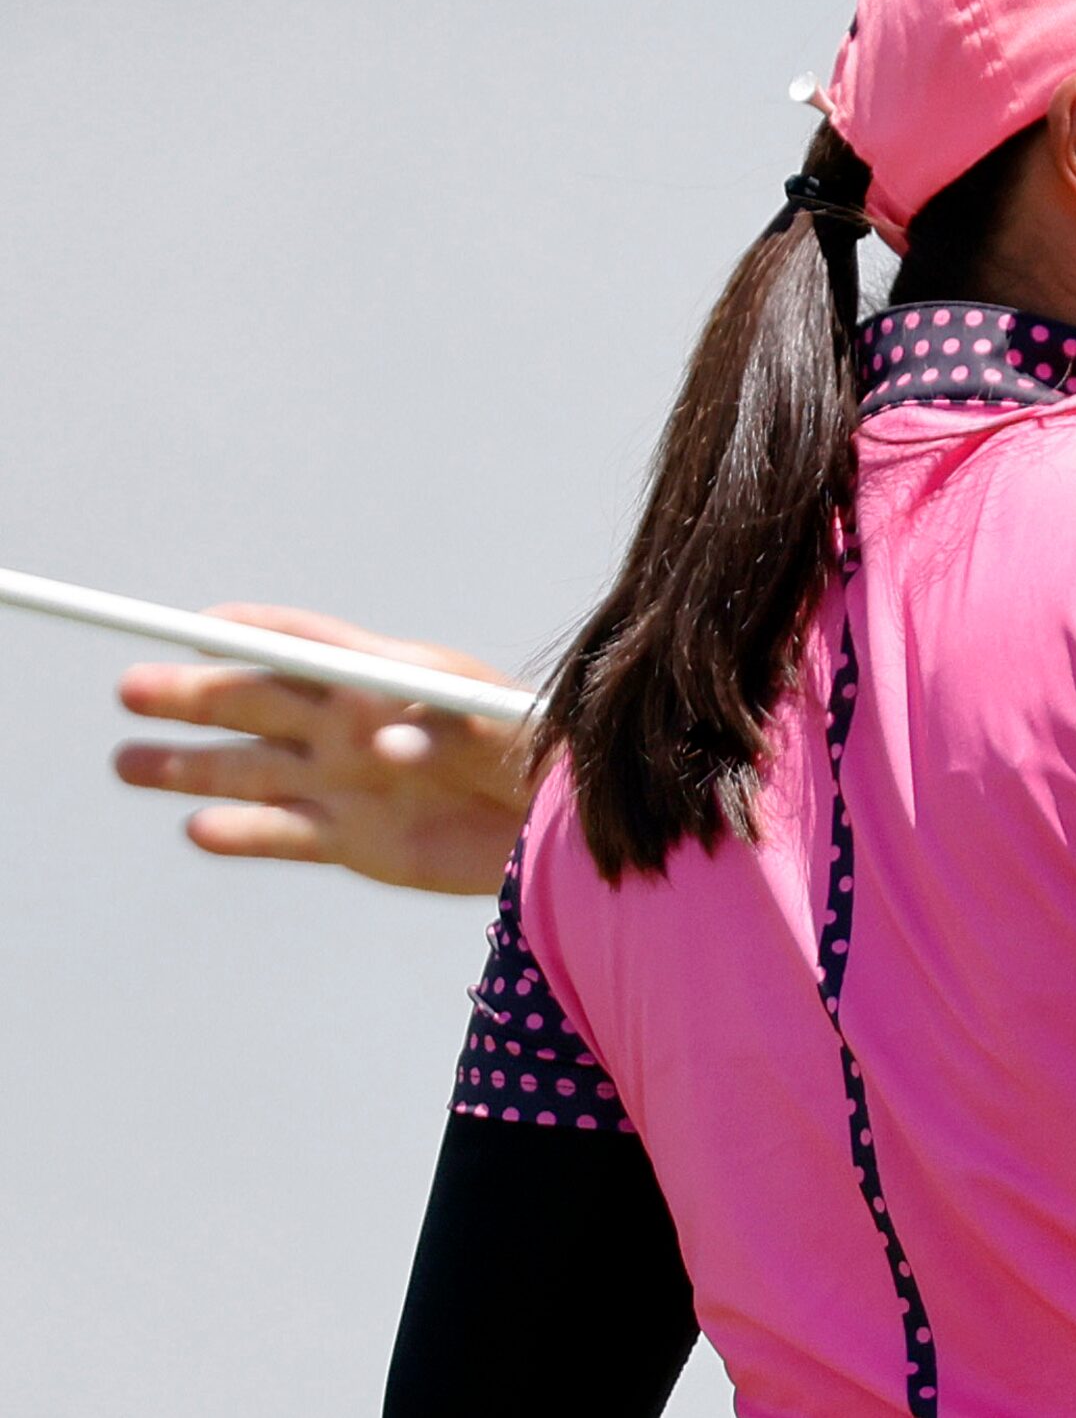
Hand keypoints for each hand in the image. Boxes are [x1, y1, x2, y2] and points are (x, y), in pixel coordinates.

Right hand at [112, 605, 531, 894]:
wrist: (556, 827)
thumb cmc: (535, 755)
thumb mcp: (502, 727)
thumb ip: (442, 728)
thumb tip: (382, 741)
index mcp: (384, 678)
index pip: (304, 645)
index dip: (251, 632)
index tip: (195, 627)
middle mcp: (348, 726)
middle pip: (255, 703)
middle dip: (194, 694)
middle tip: (131, 688)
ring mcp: (342, 783)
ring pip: (247, 770)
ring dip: (188, 766)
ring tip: (127, 763)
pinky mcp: (348, 840)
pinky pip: (280, 833)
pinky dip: (241, 833)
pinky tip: (200, 828)